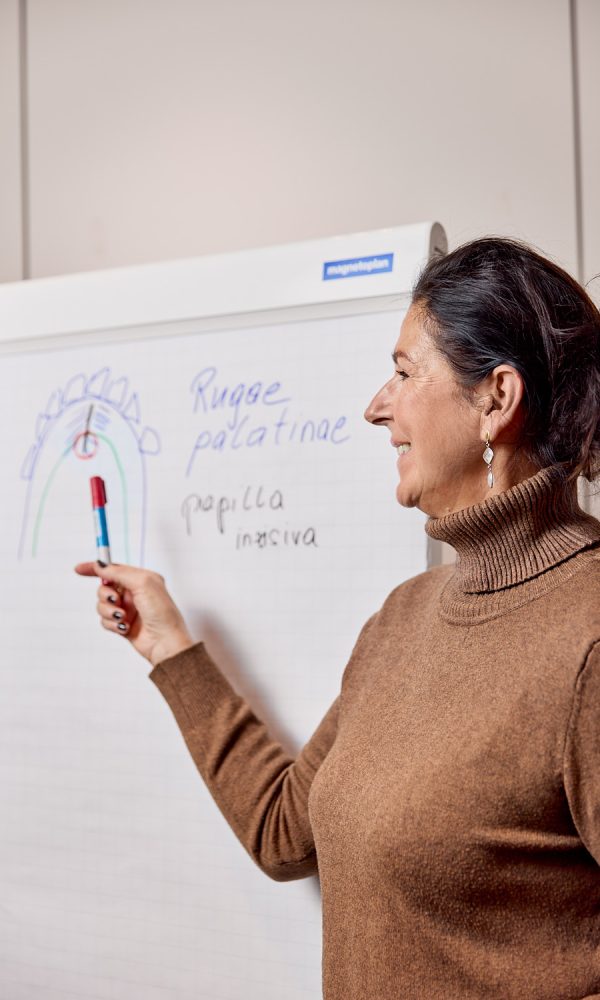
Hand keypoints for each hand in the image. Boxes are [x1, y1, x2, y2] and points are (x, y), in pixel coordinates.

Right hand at [74, 562, 194, 666]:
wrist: (165, 642)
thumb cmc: (162, 613)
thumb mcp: (143, 583)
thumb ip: (119, 572)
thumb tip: (101, 565)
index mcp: (141, 579)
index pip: (114, 569)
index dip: (96, 569)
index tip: (80, 569)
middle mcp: (134, 593)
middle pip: (104, 588)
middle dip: (106, 595)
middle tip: (115, 600)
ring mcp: (128, 609)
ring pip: (102, 605)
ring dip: (109, 611)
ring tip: (122, 617)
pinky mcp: (122, 624)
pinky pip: (104, 620)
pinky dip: (112, 624)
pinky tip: (124, 627)